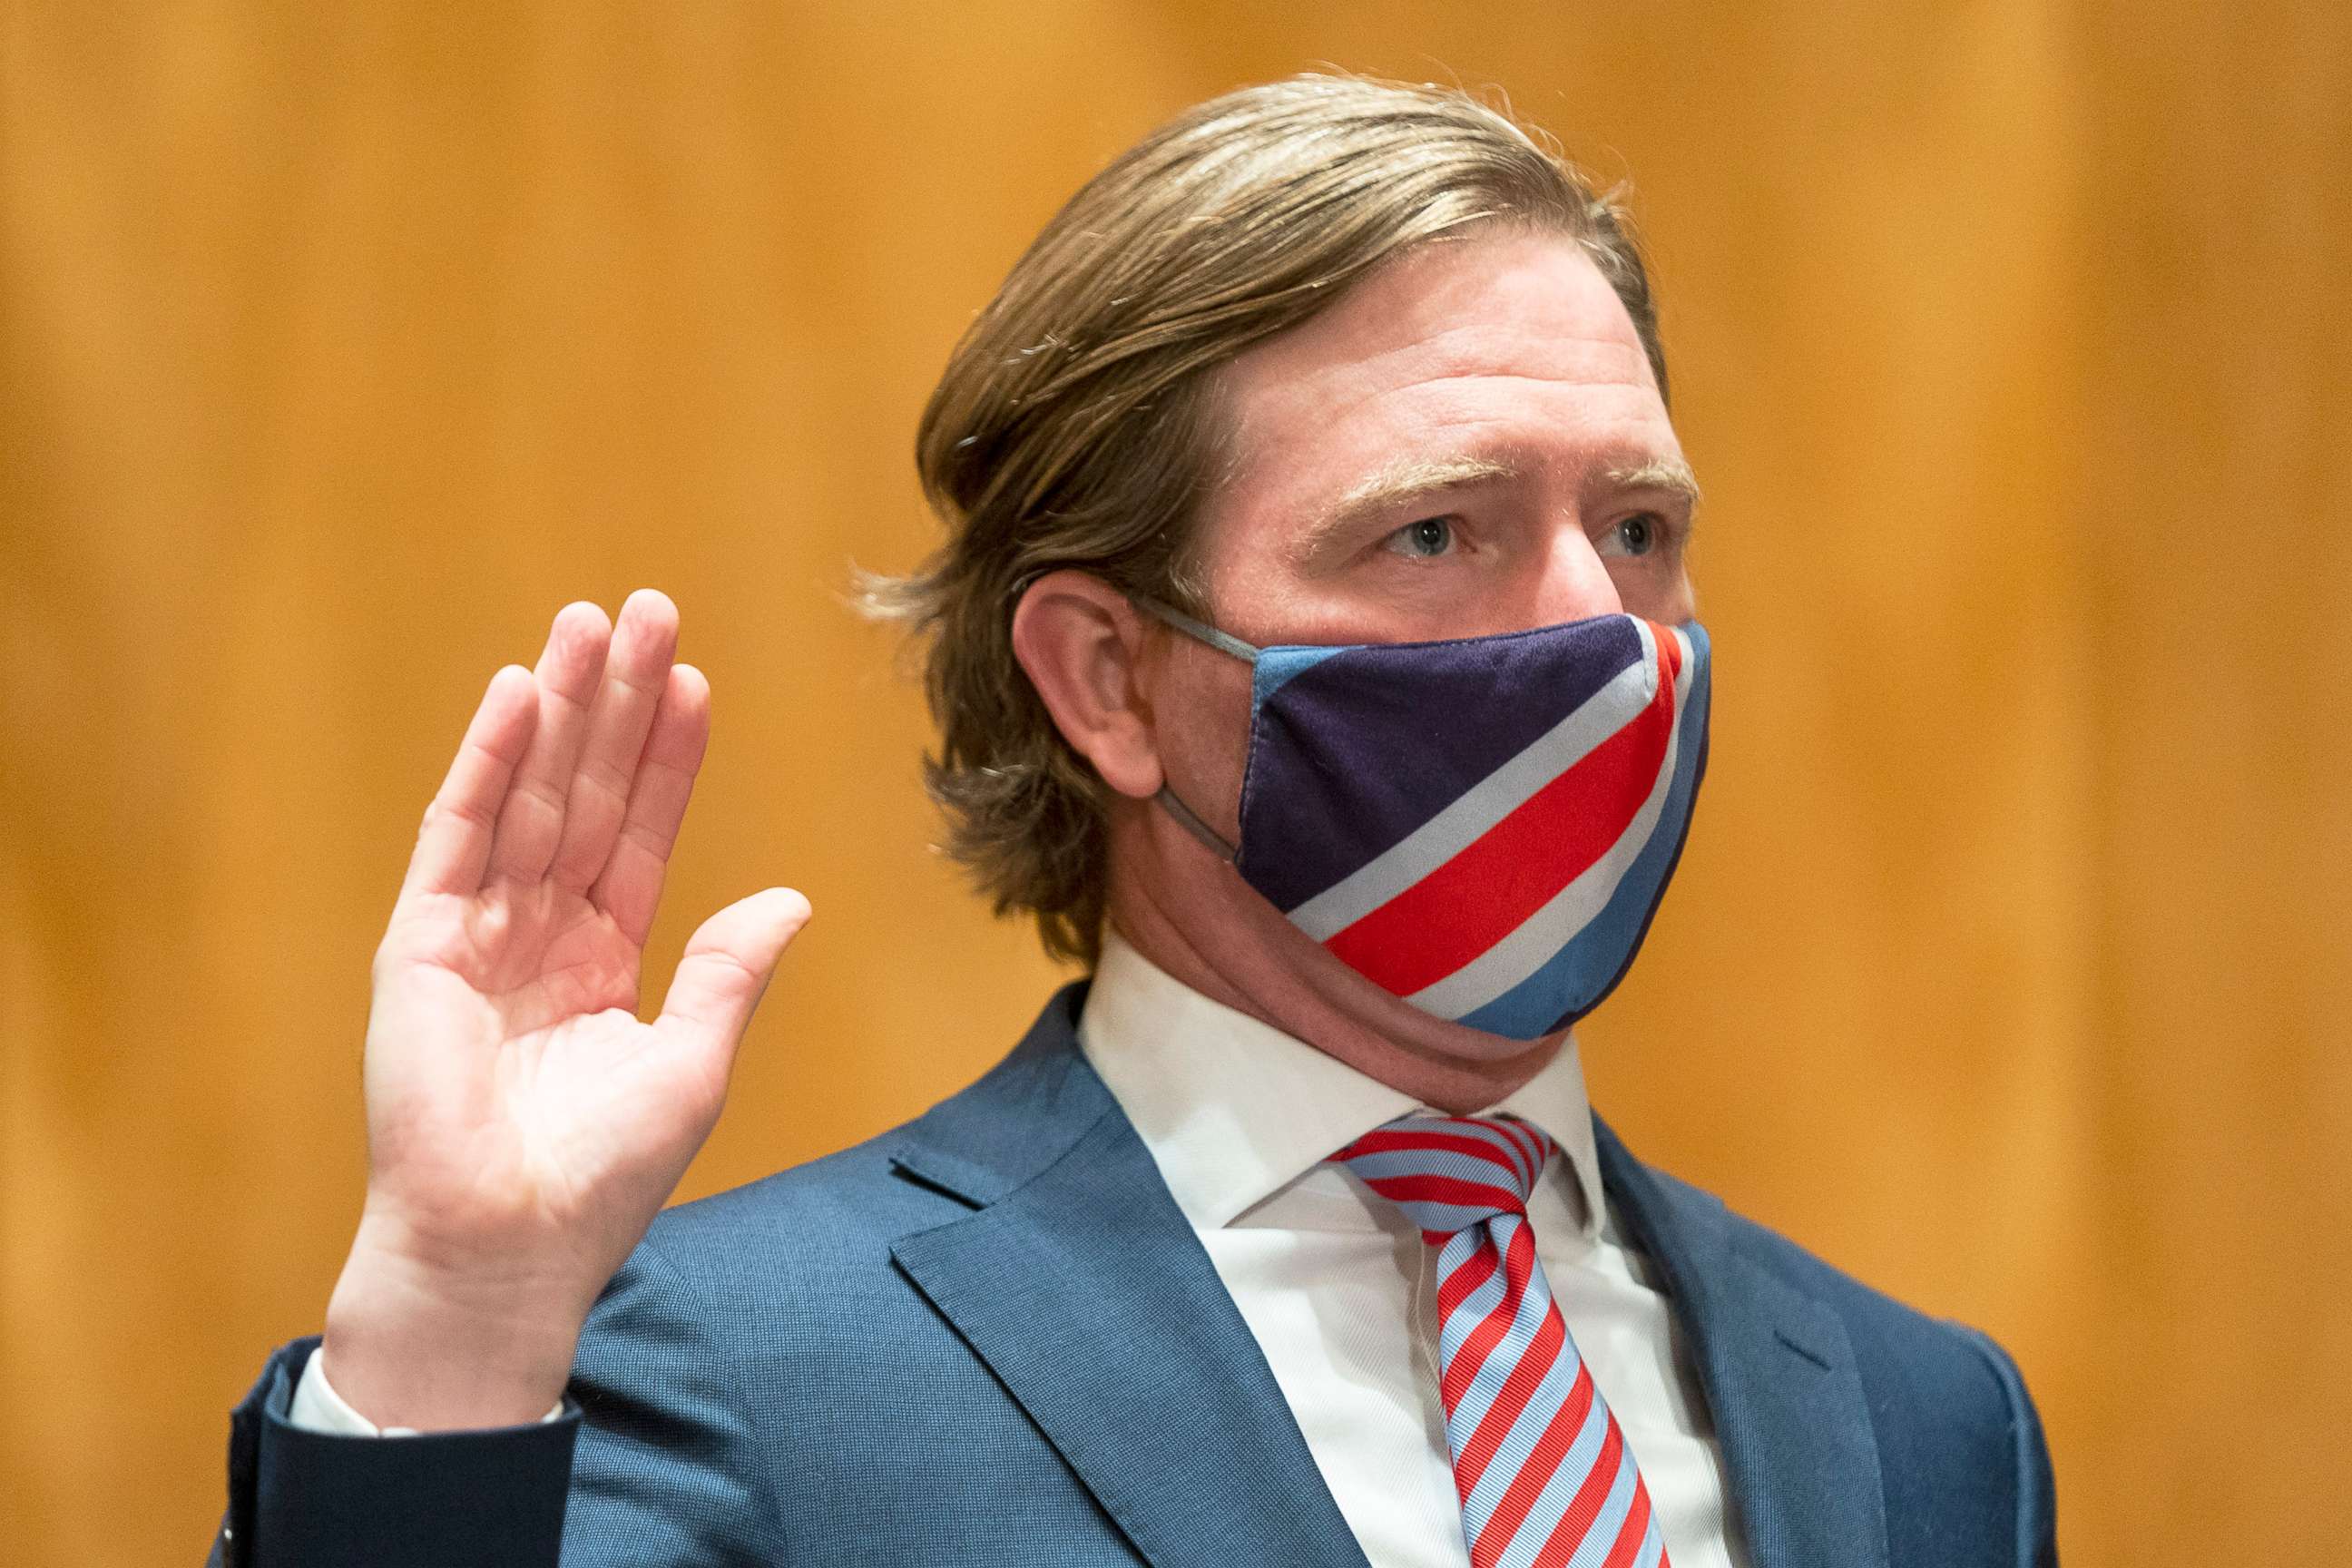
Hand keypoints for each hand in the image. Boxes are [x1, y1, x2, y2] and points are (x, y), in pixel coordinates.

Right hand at [320, 590, 809, 1429]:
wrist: (506, 1249)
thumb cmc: (599, 1180)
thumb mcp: (692, 1065)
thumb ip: (730, 973)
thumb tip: (791, 896)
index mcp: (601, 964)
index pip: (639, 835)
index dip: (667, 758)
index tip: (695, 680)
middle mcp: (538, 936)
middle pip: (584, 793)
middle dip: (616, 703)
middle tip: (648, 608)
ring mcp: (476, 934)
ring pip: (528, 794)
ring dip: (561, 707)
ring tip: (593, 621)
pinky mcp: (421, 946)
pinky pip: (459, 834)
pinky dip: (488, 761)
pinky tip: (522, 692)